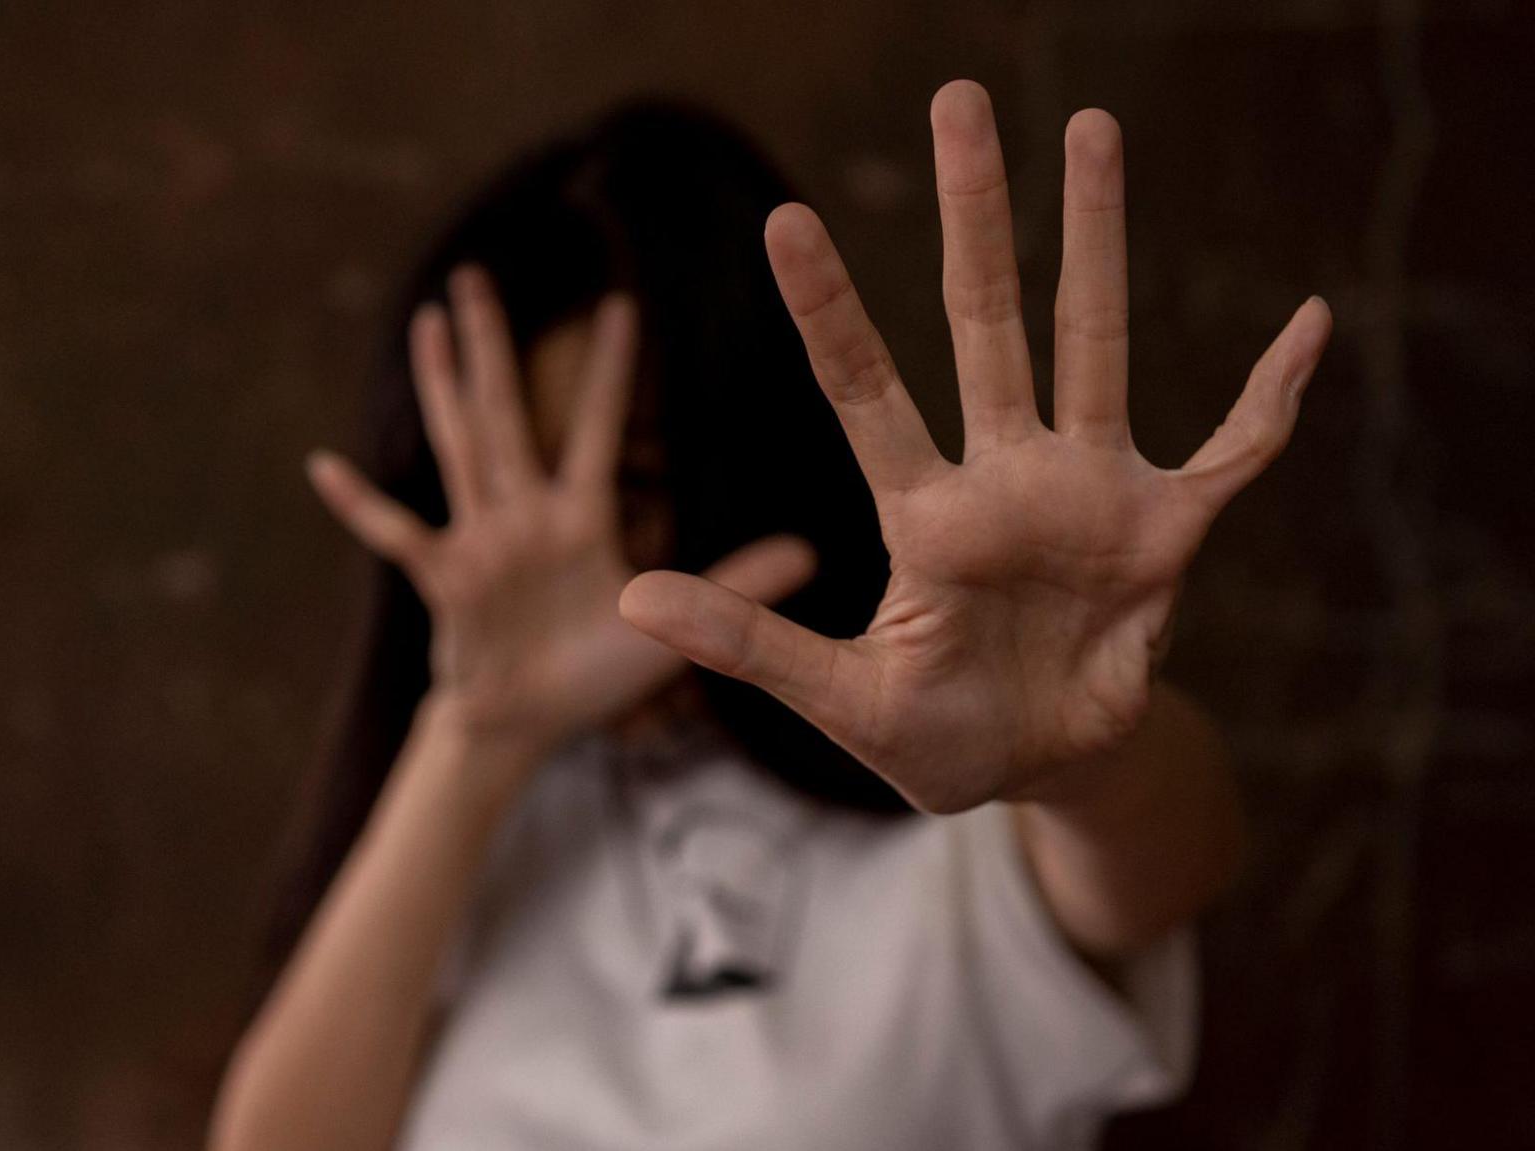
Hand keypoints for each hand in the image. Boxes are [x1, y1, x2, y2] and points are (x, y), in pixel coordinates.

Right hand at [310, 267, 814, 762]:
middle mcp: (523, 515)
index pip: (593, 428)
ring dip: (442, 386)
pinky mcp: (445, 580)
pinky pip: (398, 534)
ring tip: (427, 323)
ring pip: (458, 447)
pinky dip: (361, 503)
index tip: (623, 303)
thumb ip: (734, 585)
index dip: (607, 370)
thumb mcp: (667, 628)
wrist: (525, 726)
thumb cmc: (592, 675)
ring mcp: (479, 542)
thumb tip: (813, 552)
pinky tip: (324, 465)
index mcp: (577, 518)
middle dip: (495, 346)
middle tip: (477, 273)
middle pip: (506, 413)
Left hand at [620, 81, 1330, 812]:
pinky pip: (1234, 451)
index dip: (828, 309)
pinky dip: (1273, 395)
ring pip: (1095, 342)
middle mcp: (1003, 478)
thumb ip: (747, 646)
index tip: (783, 220)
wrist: (1040, 772)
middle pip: (984, 321)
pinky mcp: (1167, 532)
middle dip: (972, 215)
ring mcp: (1088, 493)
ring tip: (1093, 126)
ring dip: (1099, 240)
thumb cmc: (934, 736)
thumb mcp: (839, 700)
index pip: (863, 389)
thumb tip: (630, 599)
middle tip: (958, 99)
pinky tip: (1308, 321)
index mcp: (922, 516)